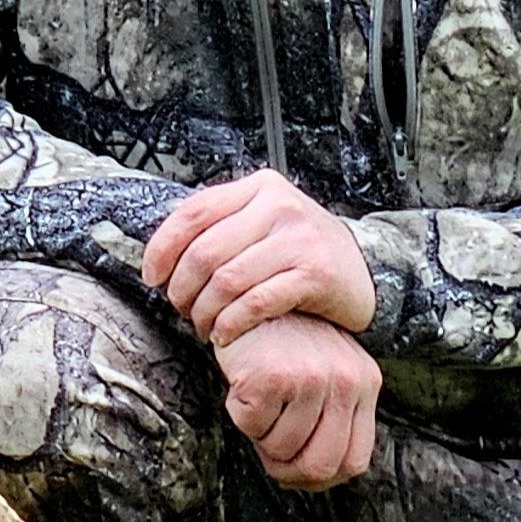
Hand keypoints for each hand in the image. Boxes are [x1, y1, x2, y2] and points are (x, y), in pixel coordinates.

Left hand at [142, 169, 377, 341]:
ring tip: (203, 326)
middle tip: (182, 310)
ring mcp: (300, 238)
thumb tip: (162, 252)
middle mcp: (279, 205)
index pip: (193, 211)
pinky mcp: (316, 273)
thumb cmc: (303, 252)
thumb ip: (222, 226)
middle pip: (205, 251)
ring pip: (227, 280)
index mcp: (259, 187)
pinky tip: (224, 334)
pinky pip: (257, 302)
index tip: (152, 277)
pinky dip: (232, 323)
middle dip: (182, 288)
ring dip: (205, 311)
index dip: (162, 247)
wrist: (367, 269)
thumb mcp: (264, 223)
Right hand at [215, 317, 380, 491]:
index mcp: (366, 382)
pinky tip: (242, 384)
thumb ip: (331, 416)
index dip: (318, 477)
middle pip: (320, 467)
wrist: (248, 293)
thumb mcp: (322, 372)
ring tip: (255, 401)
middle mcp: (348, 381)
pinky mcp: (275, 375)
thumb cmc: (280, 340)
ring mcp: (313, 377)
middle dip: (285, 469)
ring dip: (258, 436)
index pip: (353, 462)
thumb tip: (311, 475)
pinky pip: (252, 426)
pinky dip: (238, 414)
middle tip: (264, 449)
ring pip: (281, 449)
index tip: (292, 468)